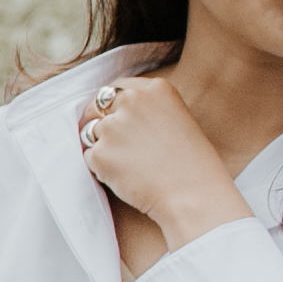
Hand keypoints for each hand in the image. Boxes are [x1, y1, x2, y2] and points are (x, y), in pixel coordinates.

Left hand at [80, 70, 250, 252]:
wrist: (193, 193)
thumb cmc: (191, 161)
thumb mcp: (176, 118)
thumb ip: (146, 108)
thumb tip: (113, 111)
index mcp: (154, 89)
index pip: (116, 88)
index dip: (112, 106)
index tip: (117, 118)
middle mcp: (131, 101)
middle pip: (96, 107)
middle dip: (99, 123)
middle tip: (118, 145)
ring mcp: (112, 127)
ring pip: (89, 133)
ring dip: (101, 147)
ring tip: (131, 163)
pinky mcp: (99, 153)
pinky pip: (89, 157)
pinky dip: (101, 168)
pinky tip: (126, 176)